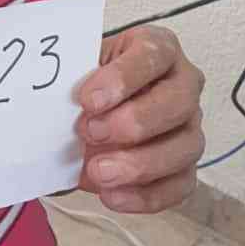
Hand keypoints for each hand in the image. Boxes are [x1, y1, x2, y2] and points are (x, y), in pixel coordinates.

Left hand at [74, 25, 204, 213]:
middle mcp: (184, 85)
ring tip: (98, 171)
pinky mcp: (185, 166)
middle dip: (133, 122)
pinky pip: (179, 185)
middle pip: (177, 102)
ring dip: (140, 163)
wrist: (87, 113)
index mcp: (159, 49)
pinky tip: (112, 196)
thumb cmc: (88, 85)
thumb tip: (55, 98)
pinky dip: (146, 195)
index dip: (122, 78)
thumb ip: (75, 78)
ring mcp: (189, 127)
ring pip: (184, 146)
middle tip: (89, 133)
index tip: (87, 99)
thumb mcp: (79, 69)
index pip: (153, 55)